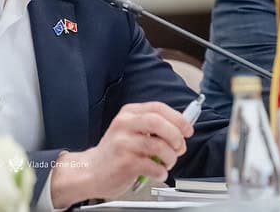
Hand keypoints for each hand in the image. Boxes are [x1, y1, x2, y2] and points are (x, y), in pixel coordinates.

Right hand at [50, 102, 193, 207]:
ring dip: (171, 158)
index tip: (187, 130)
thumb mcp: (130, 130)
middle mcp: (124, 124)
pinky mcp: (125, 162)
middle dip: (176, 136)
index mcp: (128, 113)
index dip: (178, 118)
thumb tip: (181, 128)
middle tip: (179, 148)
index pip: (158, 107)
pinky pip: (154, 166)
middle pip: (158, 122)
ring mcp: (123, 143)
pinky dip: (162, 172)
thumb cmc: (115, 152)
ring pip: (159, 146)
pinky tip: (158, 173)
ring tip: (167, 163)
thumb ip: (152, 126)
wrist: (92, 171)